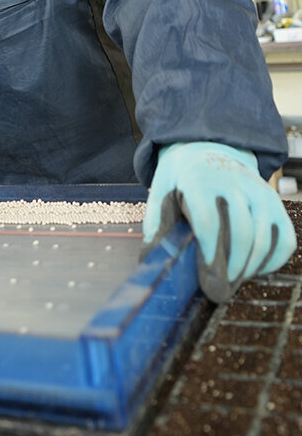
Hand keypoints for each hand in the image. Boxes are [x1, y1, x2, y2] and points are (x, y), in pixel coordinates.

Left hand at [142, 142, 295, 301]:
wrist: (210, 147)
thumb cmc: (183, 177)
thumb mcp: (162, 188)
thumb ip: (157, 220)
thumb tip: (151, 256)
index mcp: (201, 180)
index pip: (209, 218)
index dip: (209, 250)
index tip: (206, 273)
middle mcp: (235, 183)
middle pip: (241, 231)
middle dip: (232, 266)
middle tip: (219, 288)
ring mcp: (259, 192)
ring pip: (264, 236)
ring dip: (250, 267)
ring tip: (233, 282)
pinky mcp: (275, 202)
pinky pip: (284, 238)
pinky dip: (273, 260)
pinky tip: (254, 270)